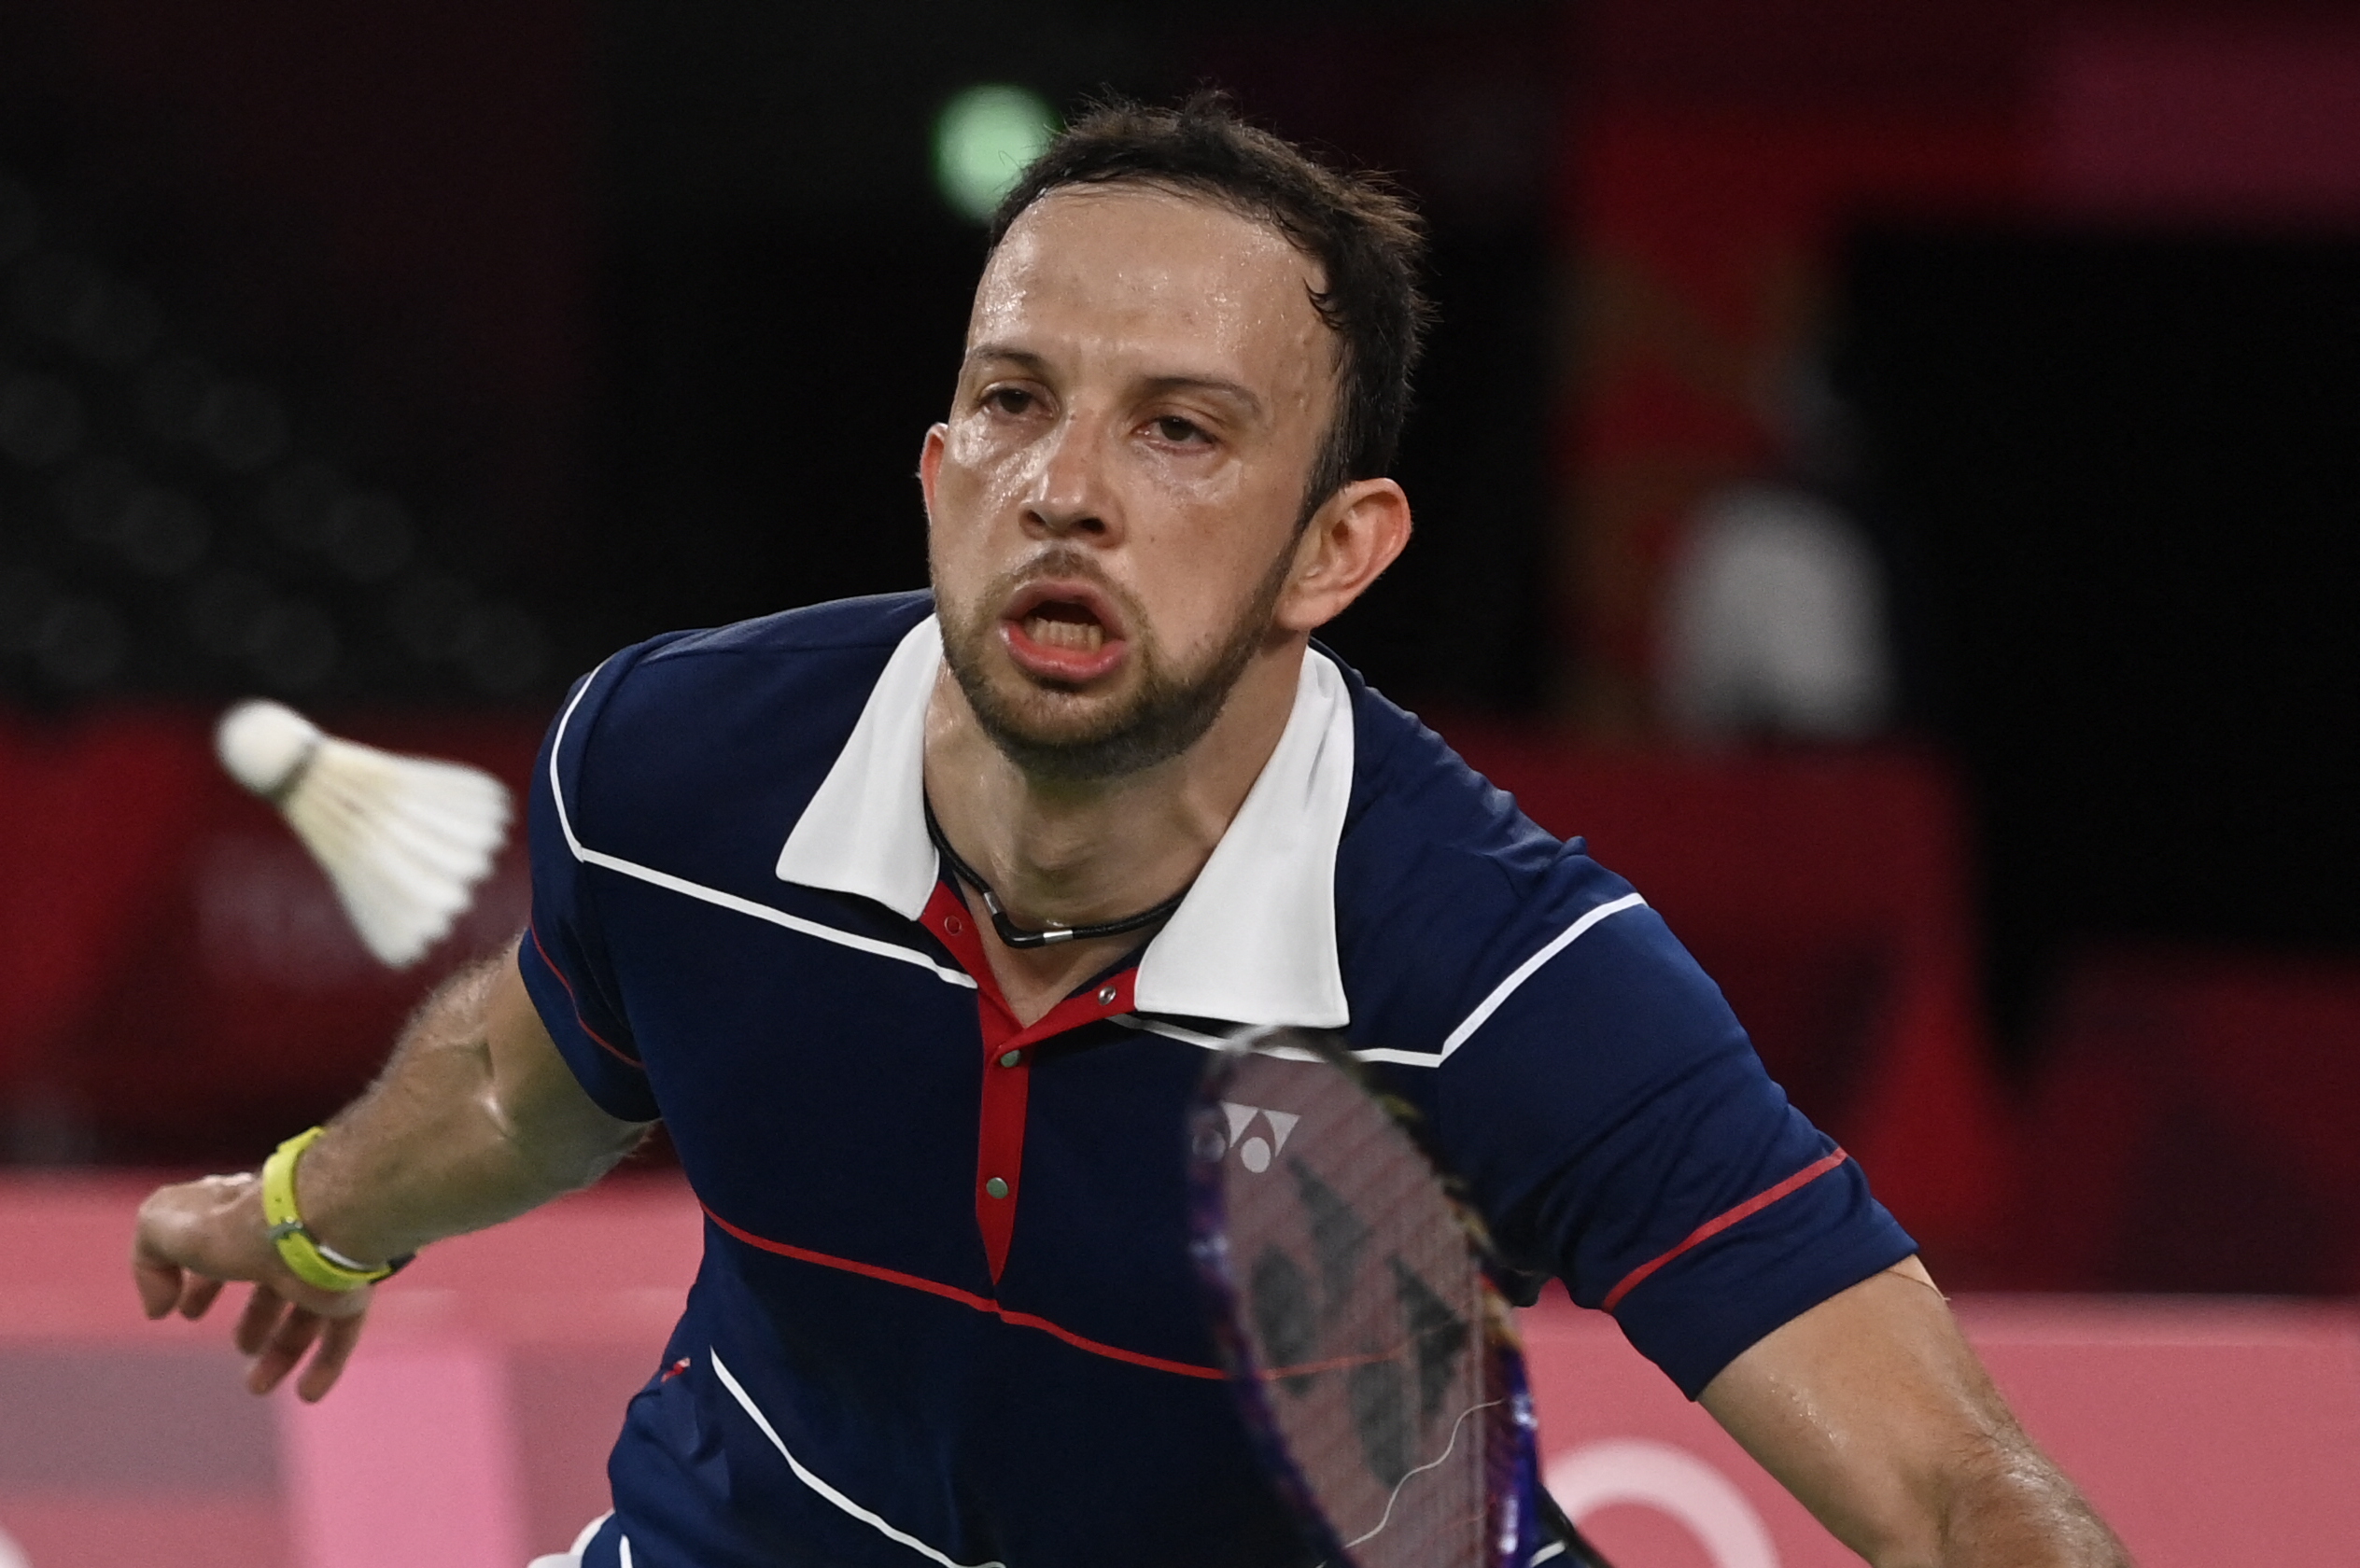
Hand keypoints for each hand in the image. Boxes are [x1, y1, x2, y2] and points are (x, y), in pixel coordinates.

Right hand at [132, 1172, 373, 1401]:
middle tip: (242, 1345)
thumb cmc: (231, 1224)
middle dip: (255, 1319)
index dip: (204, 1282)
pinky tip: (308, 1394)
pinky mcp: (350, 1292)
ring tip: (256, 1386)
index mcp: (248, 1216)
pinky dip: (326, 1365)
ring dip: (282, 1352)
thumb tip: (160, 1308)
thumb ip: (148, 1263)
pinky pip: (343, 1333)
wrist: (306, 1228)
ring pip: (307, 1314)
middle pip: (274, 1283)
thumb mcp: (159, 1227)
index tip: (186, 1312)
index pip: (229, 1246)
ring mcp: (323, 1264)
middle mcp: (291, 1238)